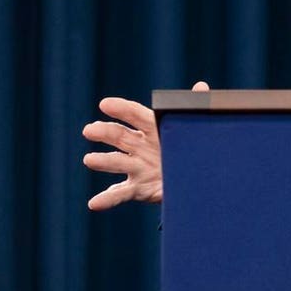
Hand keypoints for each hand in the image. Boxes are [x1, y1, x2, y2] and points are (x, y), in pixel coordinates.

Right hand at [82, 81, 209, 209]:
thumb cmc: (193, 148)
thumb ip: (197, 109)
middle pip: (120, 136)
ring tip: (89, 160)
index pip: (136, 115)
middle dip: (104, 132)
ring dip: (103, 161)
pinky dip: (107, 199)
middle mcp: (141, 146)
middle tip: (89, 130)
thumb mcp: (196, 129)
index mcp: (154, 128)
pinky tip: (94, 203)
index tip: (105, 104)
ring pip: (117, 162)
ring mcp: (138, 167)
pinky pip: (120, 193)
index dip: (122, 109)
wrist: (198, 178)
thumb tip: (201, 87)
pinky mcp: (139, 188)